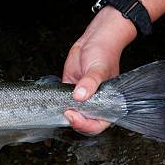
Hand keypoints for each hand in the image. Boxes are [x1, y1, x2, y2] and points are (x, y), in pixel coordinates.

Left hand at [62, 7, 136, 134]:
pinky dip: (58, 105)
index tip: (74, 115)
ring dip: (65, 114)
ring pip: (73, 115)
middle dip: (74, 122)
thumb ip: (89, 83)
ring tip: (61, 105)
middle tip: (66, 111)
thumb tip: (79, 96)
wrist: (94, 39)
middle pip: (84, 123)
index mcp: (109, 103)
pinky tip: (55, 100)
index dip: (86, 125)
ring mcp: (82, 98)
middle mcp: (95, 102)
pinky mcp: (70, 90)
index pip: (98, 124)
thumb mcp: (98, 68)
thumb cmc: (104, 53)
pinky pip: (64, 103)